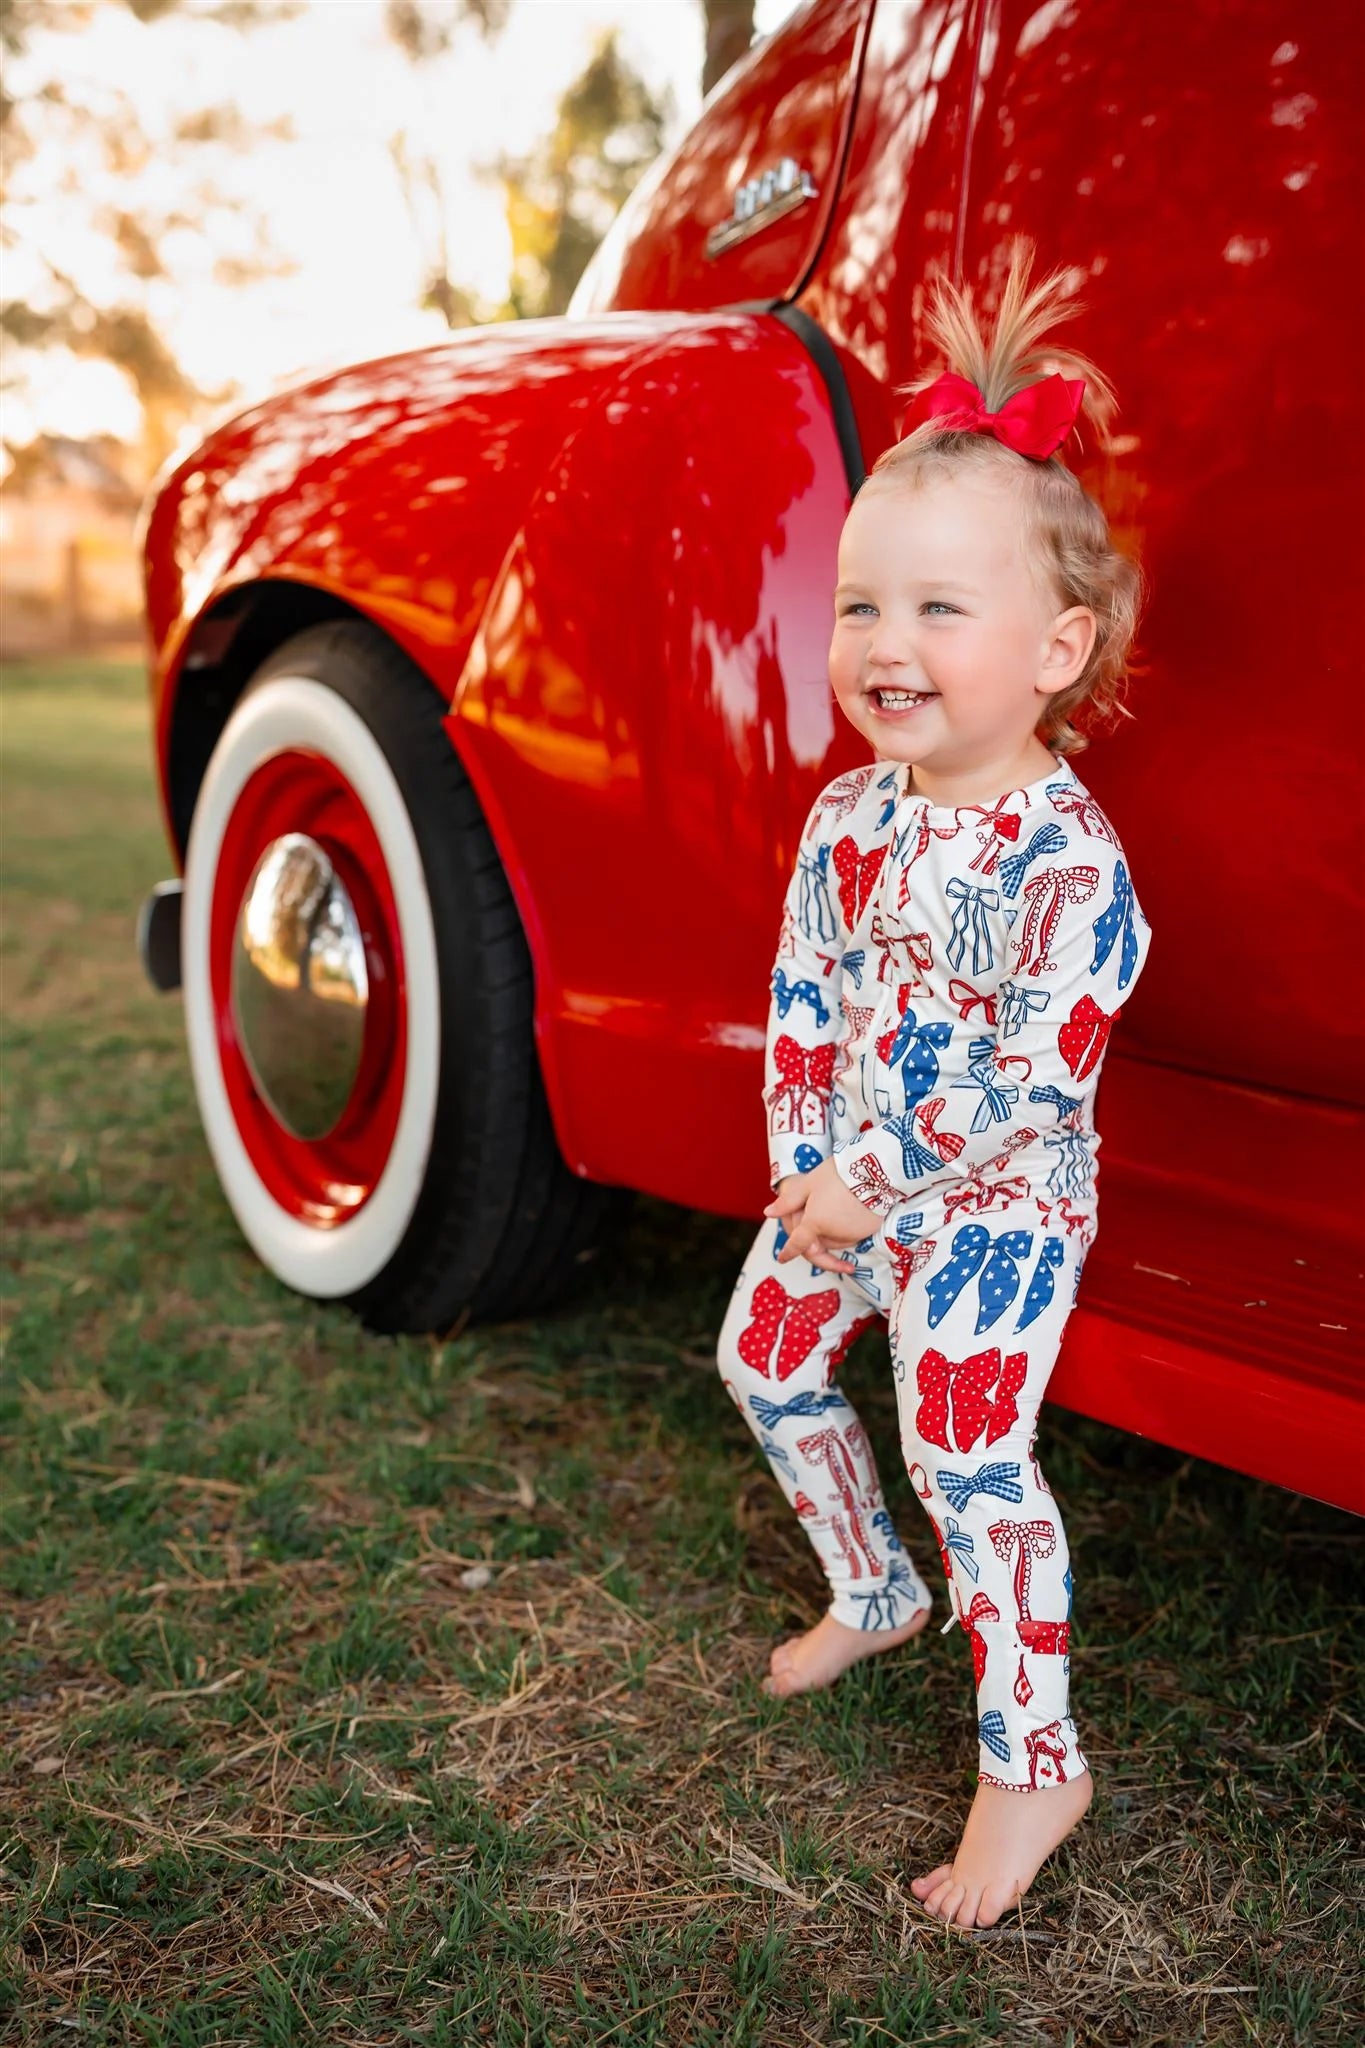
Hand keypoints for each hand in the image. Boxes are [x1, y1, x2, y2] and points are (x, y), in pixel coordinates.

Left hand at [764, 1158, 879, 1274]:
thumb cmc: (837, 1173)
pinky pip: (854, 1235)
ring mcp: (854, 1234)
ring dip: (832, 1233)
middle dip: (815, 1237)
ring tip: (836, 1204)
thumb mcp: (809, 1184)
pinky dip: (848, 1228)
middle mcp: (834, 1233)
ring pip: (837, 1241)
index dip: (788, 1251)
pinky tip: (851, 1208)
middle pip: (820, 1243)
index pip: (798, 1243)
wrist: (874, 1168)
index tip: (782, 1258)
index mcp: (815, 1223)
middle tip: (815, 1215)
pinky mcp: (870, 1230)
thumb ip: (788, 1202)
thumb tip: (768, 1212)